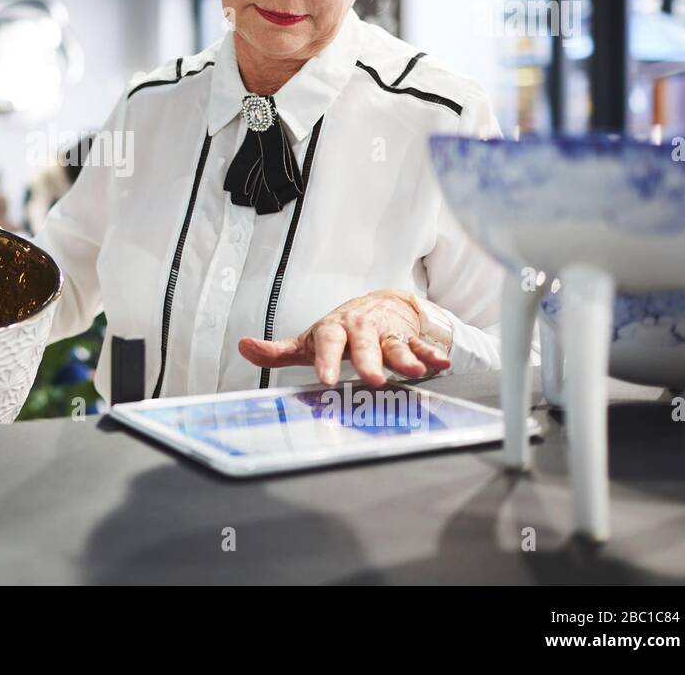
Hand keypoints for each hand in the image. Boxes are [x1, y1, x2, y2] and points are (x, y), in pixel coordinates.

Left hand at [238, 289, 450, 386]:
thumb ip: (278, 350)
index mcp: (333, 329)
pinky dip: (431, 354)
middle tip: (374, 379)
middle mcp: (361, 329)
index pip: (327, 342)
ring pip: (395, 344)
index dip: (326, 360)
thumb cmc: (339, 330)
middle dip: (369, 360)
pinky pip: (422, 345)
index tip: (327, 379)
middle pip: (364, 343)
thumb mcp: (308, 339)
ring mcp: (387, 333)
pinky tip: (440, 363)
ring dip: (406, 357)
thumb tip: (243, 347)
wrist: (380, 305)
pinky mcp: (410, 338)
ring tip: (416, 371)